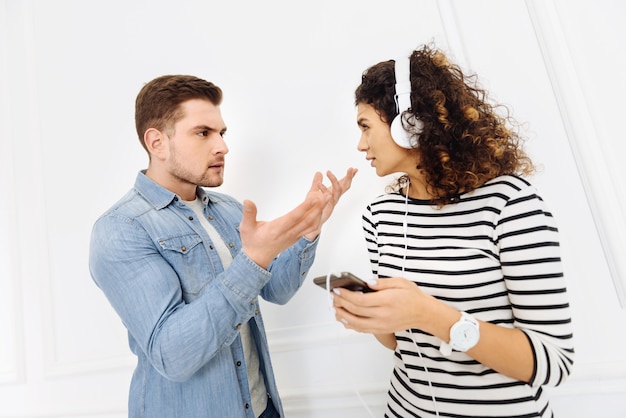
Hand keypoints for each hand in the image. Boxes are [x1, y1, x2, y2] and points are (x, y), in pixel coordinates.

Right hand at [239, 171, 343, 268]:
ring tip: (327, 199)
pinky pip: (310, 229)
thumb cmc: (252, 242)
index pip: (294, 217)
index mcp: (277, 229)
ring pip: (311, 224)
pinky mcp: (296, 237)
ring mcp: (294, 236)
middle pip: (307, 220)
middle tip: (327, 195)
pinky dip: (317, 219)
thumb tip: (247, 201)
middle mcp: (288, 233)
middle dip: (318, 207)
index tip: (313, 198)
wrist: (257, 259)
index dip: (305, 207)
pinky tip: (322, 211)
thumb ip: (248, 214)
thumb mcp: (246, 227)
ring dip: (320, 212)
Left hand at [303, 168, 357, 240]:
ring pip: (337, 191)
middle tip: (351, 169)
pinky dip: (324, 190)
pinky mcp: (327, 207)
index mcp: (333, 193)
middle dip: (349, 178)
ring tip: (328, 172)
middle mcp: (335, 197)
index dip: (349, 176)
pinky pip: (327, 198)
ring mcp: (332, 202)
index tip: (354, 169)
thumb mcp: (314, 191)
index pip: (343, 183)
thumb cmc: (313, 207)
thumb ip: (316, 182)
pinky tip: (320, 184)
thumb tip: (319, 172)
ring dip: (334, 181)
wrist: (310, 221)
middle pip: (345, 186)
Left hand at [332, 277, 456, 338]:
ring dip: (343, 316)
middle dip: (341, 303)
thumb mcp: (400, 282)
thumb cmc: (413, 297)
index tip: (337, 290)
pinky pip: (363, 329)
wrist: (425, 314)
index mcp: (387, 301)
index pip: (360, 300)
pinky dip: (351, 325)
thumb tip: (367, 283)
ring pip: (356, 323)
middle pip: (356, 311)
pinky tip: (345, 319)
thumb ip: (382, 283)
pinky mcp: (382, 330)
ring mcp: (382, 325)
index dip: (345, 296)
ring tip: (334, 308)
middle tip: (332, 297)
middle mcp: (383, 315)